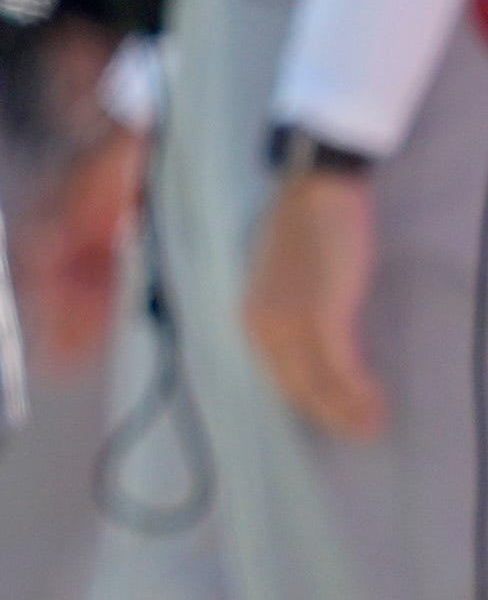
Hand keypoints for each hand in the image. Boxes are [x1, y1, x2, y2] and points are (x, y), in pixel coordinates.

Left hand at [243, 164, 384, 436]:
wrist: (314, 196)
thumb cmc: (303, 237)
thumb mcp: (286, 289)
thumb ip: (292, 323)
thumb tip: (317, 360)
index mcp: (250, 320)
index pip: (279, 381)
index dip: (312, 408)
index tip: (338, 422)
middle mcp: (261, 326)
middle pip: (299, 391)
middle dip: (333, 418)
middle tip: (365, 431)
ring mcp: (290, 321)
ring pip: (320, 386)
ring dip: (351, 410)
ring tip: (376, 422)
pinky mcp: (321, 314)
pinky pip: (340, 367)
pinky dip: (359, 390)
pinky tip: (377, 398)